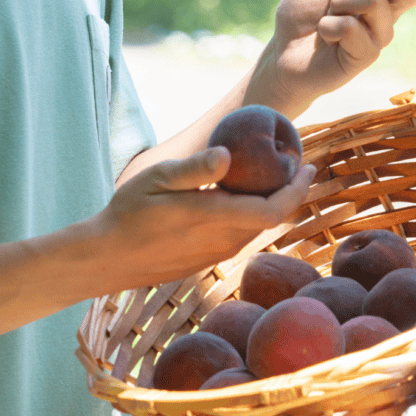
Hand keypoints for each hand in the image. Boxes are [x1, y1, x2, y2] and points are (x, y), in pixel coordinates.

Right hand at [93, 147, 315, 291]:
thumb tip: (227, 154)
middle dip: (287, 192)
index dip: (297, 189)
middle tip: (292, 164)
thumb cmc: (128, 212)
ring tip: (268, 178)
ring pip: (255, 229)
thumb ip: (194, 169)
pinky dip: (248, 216)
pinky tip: (236, 200)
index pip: (274, 209)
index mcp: (214, 218)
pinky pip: (238, 237)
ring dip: (268, 204)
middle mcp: (221, 241)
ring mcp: (214, 254)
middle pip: (270, 218)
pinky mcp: (205, 261)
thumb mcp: (155, 179)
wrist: (108, 258)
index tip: (307, 166)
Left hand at [250, 0, 415, 115]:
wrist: (282, 51)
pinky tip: (323, 34)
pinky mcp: (365, 55)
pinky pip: (352, 28)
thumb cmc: (303, 13)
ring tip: (327, 12)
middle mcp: (387, 12)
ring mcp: (378, 35)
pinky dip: (329, 25)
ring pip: (377, 2)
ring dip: (343, 0)